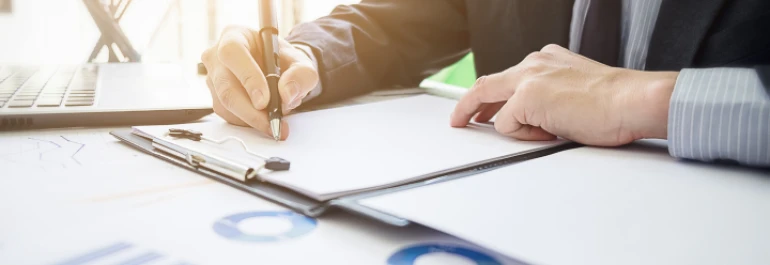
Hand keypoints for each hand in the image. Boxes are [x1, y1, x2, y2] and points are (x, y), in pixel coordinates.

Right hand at [201, 26, 318, 139]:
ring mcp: (213, 78)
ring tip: (276, 120)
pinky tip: (264, 119)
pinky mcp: (215, 98)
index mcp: (234, 36)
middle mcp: (217, 55)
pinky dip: (248, 122)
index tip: (264, 100)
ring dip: (252, 119)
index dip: (247, 77)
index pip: (233, 52)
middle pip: (225, 86)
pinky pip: (228, 115)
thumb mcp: (301, 61)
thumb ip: (301, 74)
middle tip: (272, 122)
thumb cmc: (282, 60)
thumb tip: (286, 95)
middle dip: (250, 110)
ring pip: (226, 104)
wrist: (276, 69)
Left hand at [450, 44, 677, 145]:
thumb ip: (550, 95)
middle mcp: (533, 63)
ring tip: (540, 135)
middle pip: (485, 84)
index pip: (507, 77)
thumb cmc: (616, 101)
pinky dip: (525, 136)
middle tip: (459, 120)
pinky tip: (551, 133)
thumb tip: (535, 118)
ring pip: (493, 106)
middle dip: (467, 106)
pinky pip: (507, 125)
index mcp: (546, 59)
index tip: (483, 107)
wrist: (633, 100)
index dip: (491, 96)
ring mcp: (527, 79)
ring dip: (509, 127)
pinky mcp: (526, 98)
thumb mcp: (576, 89)